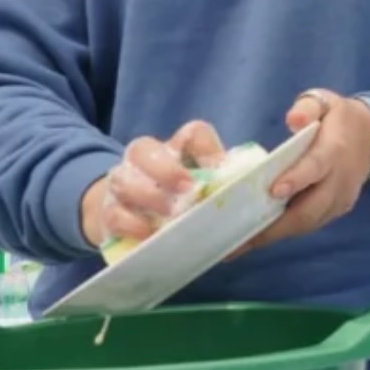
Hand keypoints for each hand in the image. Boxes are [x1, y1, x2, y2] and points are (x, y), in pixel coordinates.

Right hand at [80, 121, 225, 248]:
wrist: (125, 215)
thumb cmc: (174, 202)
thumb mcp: (199, 191)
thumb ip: (222, 191)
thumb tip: (262, 207)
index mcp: (175, 149)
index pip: (193, 134)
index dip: (207, 149)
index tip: (218, 170)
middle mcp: (142, 159)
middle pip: (144, 148)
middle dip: (167, 169)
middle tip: (189, 191)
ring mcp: (120, 183)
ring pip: (124, 179)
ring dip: (148, 197)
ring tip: (170, 215)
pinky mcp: (107, 211)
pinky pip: (114, 214)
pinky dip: (133, 225)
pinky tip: (150, 235)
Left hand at [235, 90, 369, 253]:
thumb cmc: (338, 117)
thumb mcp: (324, 100)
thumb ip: (308, 106)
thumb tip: (293, 119)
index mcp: (335, 149)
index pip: (316, 167)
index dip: (296, 180)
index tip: (273, 191)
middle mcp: (340, 180)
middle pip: (309, 209)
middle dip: (275, 225)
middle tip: (240, 235)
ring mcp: (341, 199)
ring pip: (308, 223)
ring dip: (276, 234)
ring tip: (241, 243)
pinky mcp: (338, 210)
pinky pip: (311, 225)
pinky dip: (285, 232)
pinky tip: (260, 235)